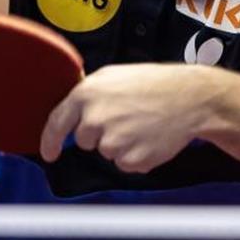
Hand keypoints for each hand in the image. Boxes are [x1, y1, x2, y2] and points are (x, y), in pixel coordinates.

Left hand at [39, 64, 221, 173]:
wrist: (190, 98)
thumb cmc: (153, 83)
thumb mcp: (113, 76)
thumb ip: (88, 93)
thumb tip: (70, 110)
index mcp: (86, 93)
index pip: (56, 123)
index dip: (50, 142)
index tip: (49, 154)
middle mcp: (95, 119)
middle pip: (84, 140)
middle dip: (100, 133)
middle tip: (126, 116)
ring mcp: (113, 141)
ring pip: (106, 152)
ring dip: (121, 144)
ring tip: (142, 124)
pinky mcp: (131, 160)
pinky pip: (125, 164)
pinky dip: (136, 155)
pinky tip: (150, 137)